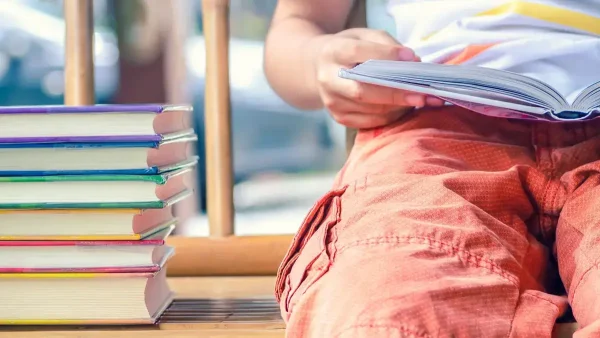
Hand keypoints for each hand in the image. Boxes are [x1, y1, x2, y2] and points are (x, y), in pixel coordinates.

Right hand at [314, 28, 443, 128]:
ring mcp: (332, 102)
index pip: (357, 53)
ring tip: (420, 100)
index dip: (385, 56)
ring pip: (370, 109)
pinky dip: (392, 116)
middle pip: (362, 91)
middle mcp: (328, 79)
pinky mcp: (340, 118)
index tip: (411, 58)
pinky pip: (371, 121)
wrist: (321, 68)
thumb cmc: (350, 50)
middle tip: (422, 94)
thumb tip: (412, 62)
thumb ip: (387, 45)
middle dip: (395, 94)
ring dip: (398, 107)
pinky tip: (404, 107)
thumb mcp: (365, 36)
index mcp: (332, 52)